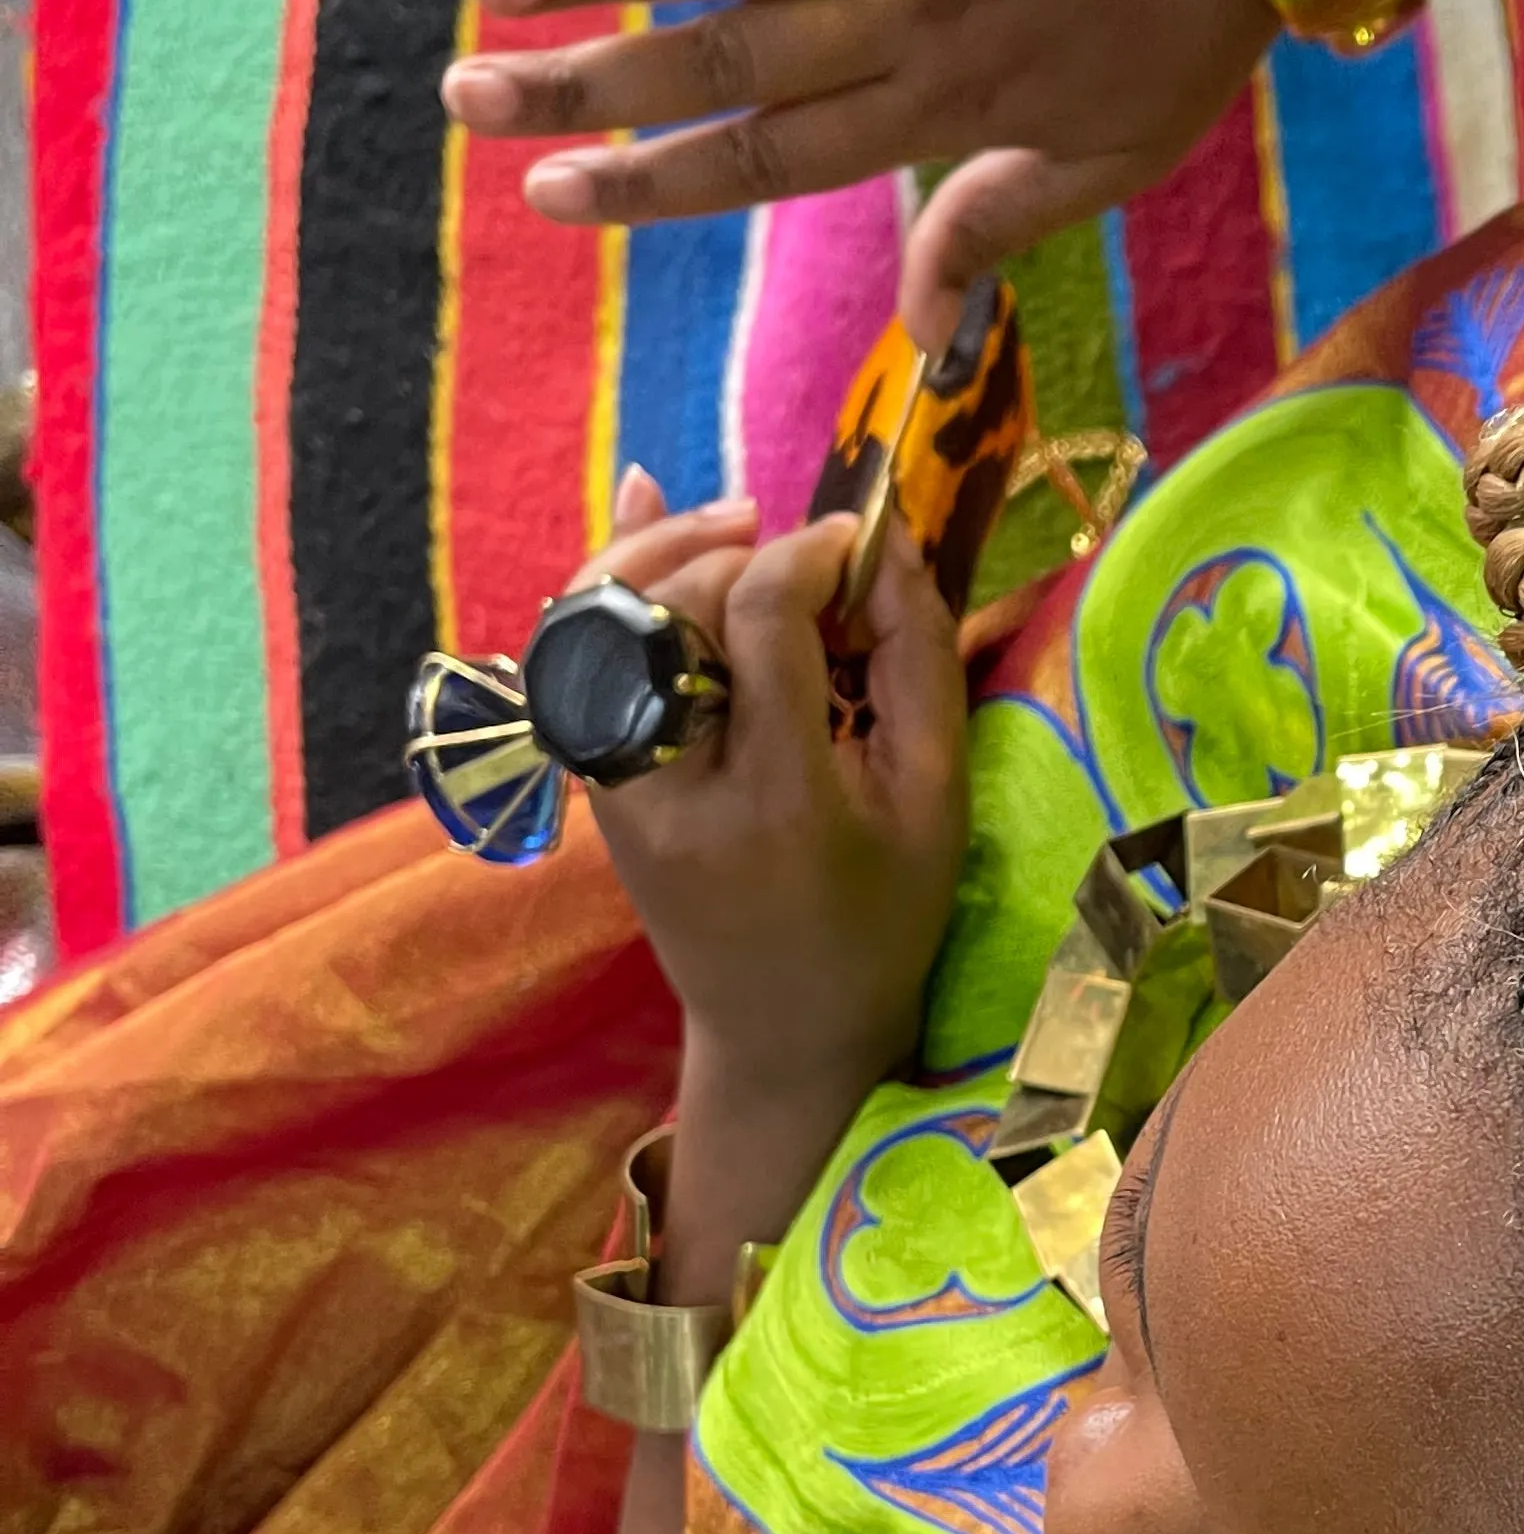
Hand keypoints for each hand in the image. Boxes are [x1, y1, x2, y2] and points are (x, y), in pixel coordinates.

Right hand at [438, 0, 1273, 346]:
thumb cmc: (1187, 29)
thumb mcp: (1115, 162)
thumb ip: (998, 229)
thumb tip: (923, 340)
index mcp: (948, 103)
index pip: (774, 157)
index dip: (656, 181)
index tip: (549, 196)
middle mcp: (911, 11)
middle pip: (726, 60)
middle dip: (590, 85)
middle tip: (468, 98)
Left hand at [580, 471, 968, 1129]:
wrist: (781, 1027)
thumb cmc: (882, 919)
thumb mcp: (935, 799)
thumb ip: (916, 660)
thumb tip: (882, 538)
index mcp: (778, 797)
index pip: (762, 619)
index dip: (808, 552)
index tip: (857, 544)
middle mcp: (673, 784)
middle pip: (674, 608)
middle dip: (742, 555)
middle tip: (812, 563)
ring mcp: (613, 782)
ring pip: (603, 619)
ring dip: (669, 553)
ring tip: (742, 527)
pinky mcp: (589, 777)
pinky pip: (578, 652)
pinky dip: (610, 576)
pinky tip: (651, 507)